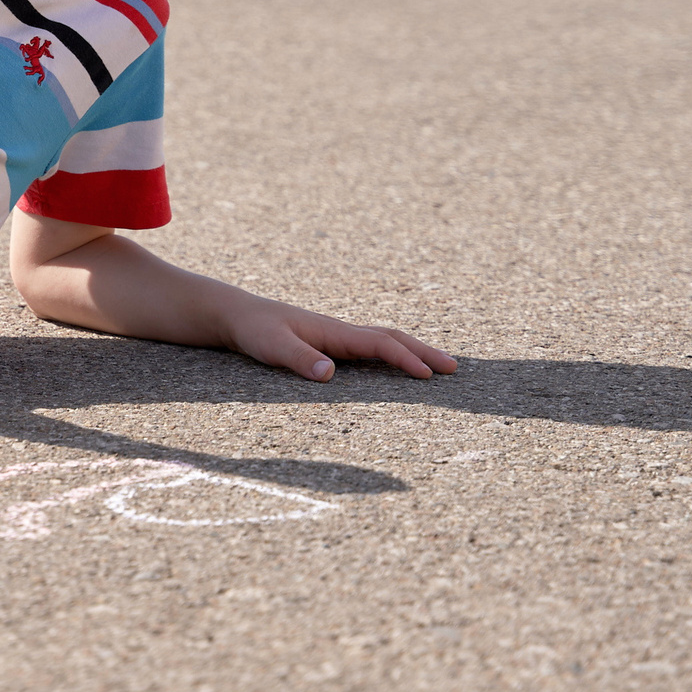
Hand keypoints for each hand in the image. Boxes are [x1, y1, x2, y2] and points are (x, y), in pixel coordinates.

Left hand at [221, 295, 456, 382]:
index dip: (405, 359)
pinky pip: (371, 348)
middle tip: (453, 368)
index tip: (427, 374)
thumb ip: (300, 360)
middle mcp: (341, 332)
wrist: (237, 315)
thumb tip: (330, 375)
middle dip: (423, 351)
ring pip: (383, 341)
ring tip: (437, 367)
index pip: (379, 344)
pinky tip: (398, 365)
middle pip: (391, 338)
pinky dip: (393, 353)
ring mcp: (337, 337)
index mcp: (333, 332)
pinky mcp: (330, 345)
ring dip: (412, 351)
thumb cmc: (254, 331)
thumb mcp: (272, 347)